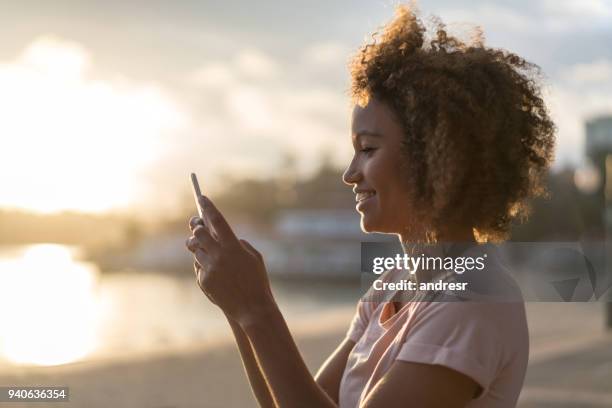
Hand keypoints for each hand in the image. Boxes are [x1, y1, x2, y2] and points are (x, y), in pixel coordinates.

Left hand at [185, 196, 275, 326]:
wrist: (252, 309)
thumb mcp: (255, 258)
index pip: (217, 221)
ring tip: (211, 255)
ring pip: (196, 251)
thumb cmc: (257, 282)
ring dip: (200, 250)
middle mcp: (219, 255)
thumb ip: (240, 244)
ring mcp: (210, 268)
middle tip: (197, 227)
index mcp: (234, 246)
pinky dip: (205, 268)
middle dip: (197, 228)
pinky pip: (199, 268)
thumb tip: (227, 237)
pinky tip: (216, 275)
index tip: (202, 198)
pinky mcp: (204, 281)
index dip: (208, 207)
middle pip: (198, 233)